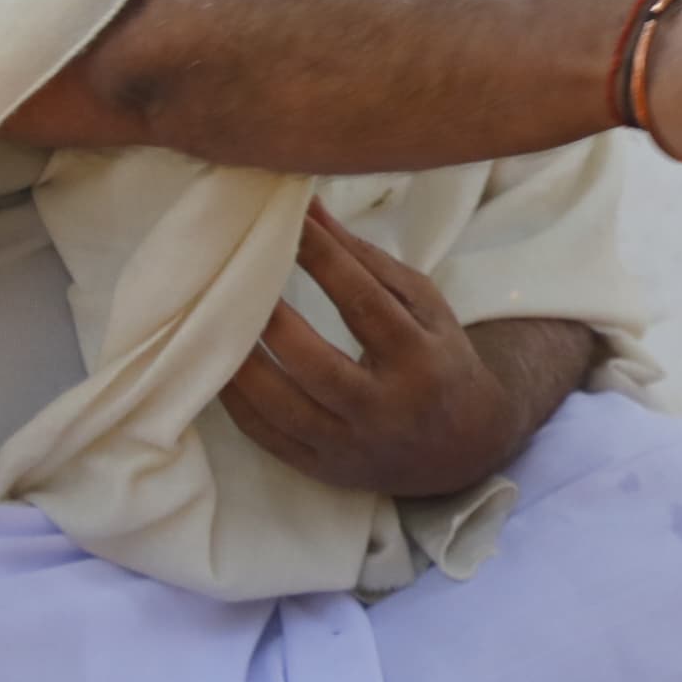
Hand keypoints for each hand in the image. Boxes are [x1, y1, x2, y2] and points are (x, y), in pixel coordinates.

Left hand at [221, 209, 571, 498]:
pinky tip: (219, 365)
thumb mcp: (423, 305)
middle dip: (271, 319)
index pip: (363, 303)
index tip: (287, 222)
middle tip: (238, 277)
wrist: (466, 447)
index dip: (322, 259)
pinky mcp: (325, 470)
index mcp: (420, 359)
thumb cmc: (438, 359)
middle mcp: (387, 409)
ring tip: (215, 321)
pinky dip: (236, 402)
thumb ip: (367, 261)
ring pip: (282, 409)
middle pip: (316, 364)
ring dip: (240, 364)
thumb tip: (309, 210)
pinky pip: (267, 439)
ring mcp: (352, 446)